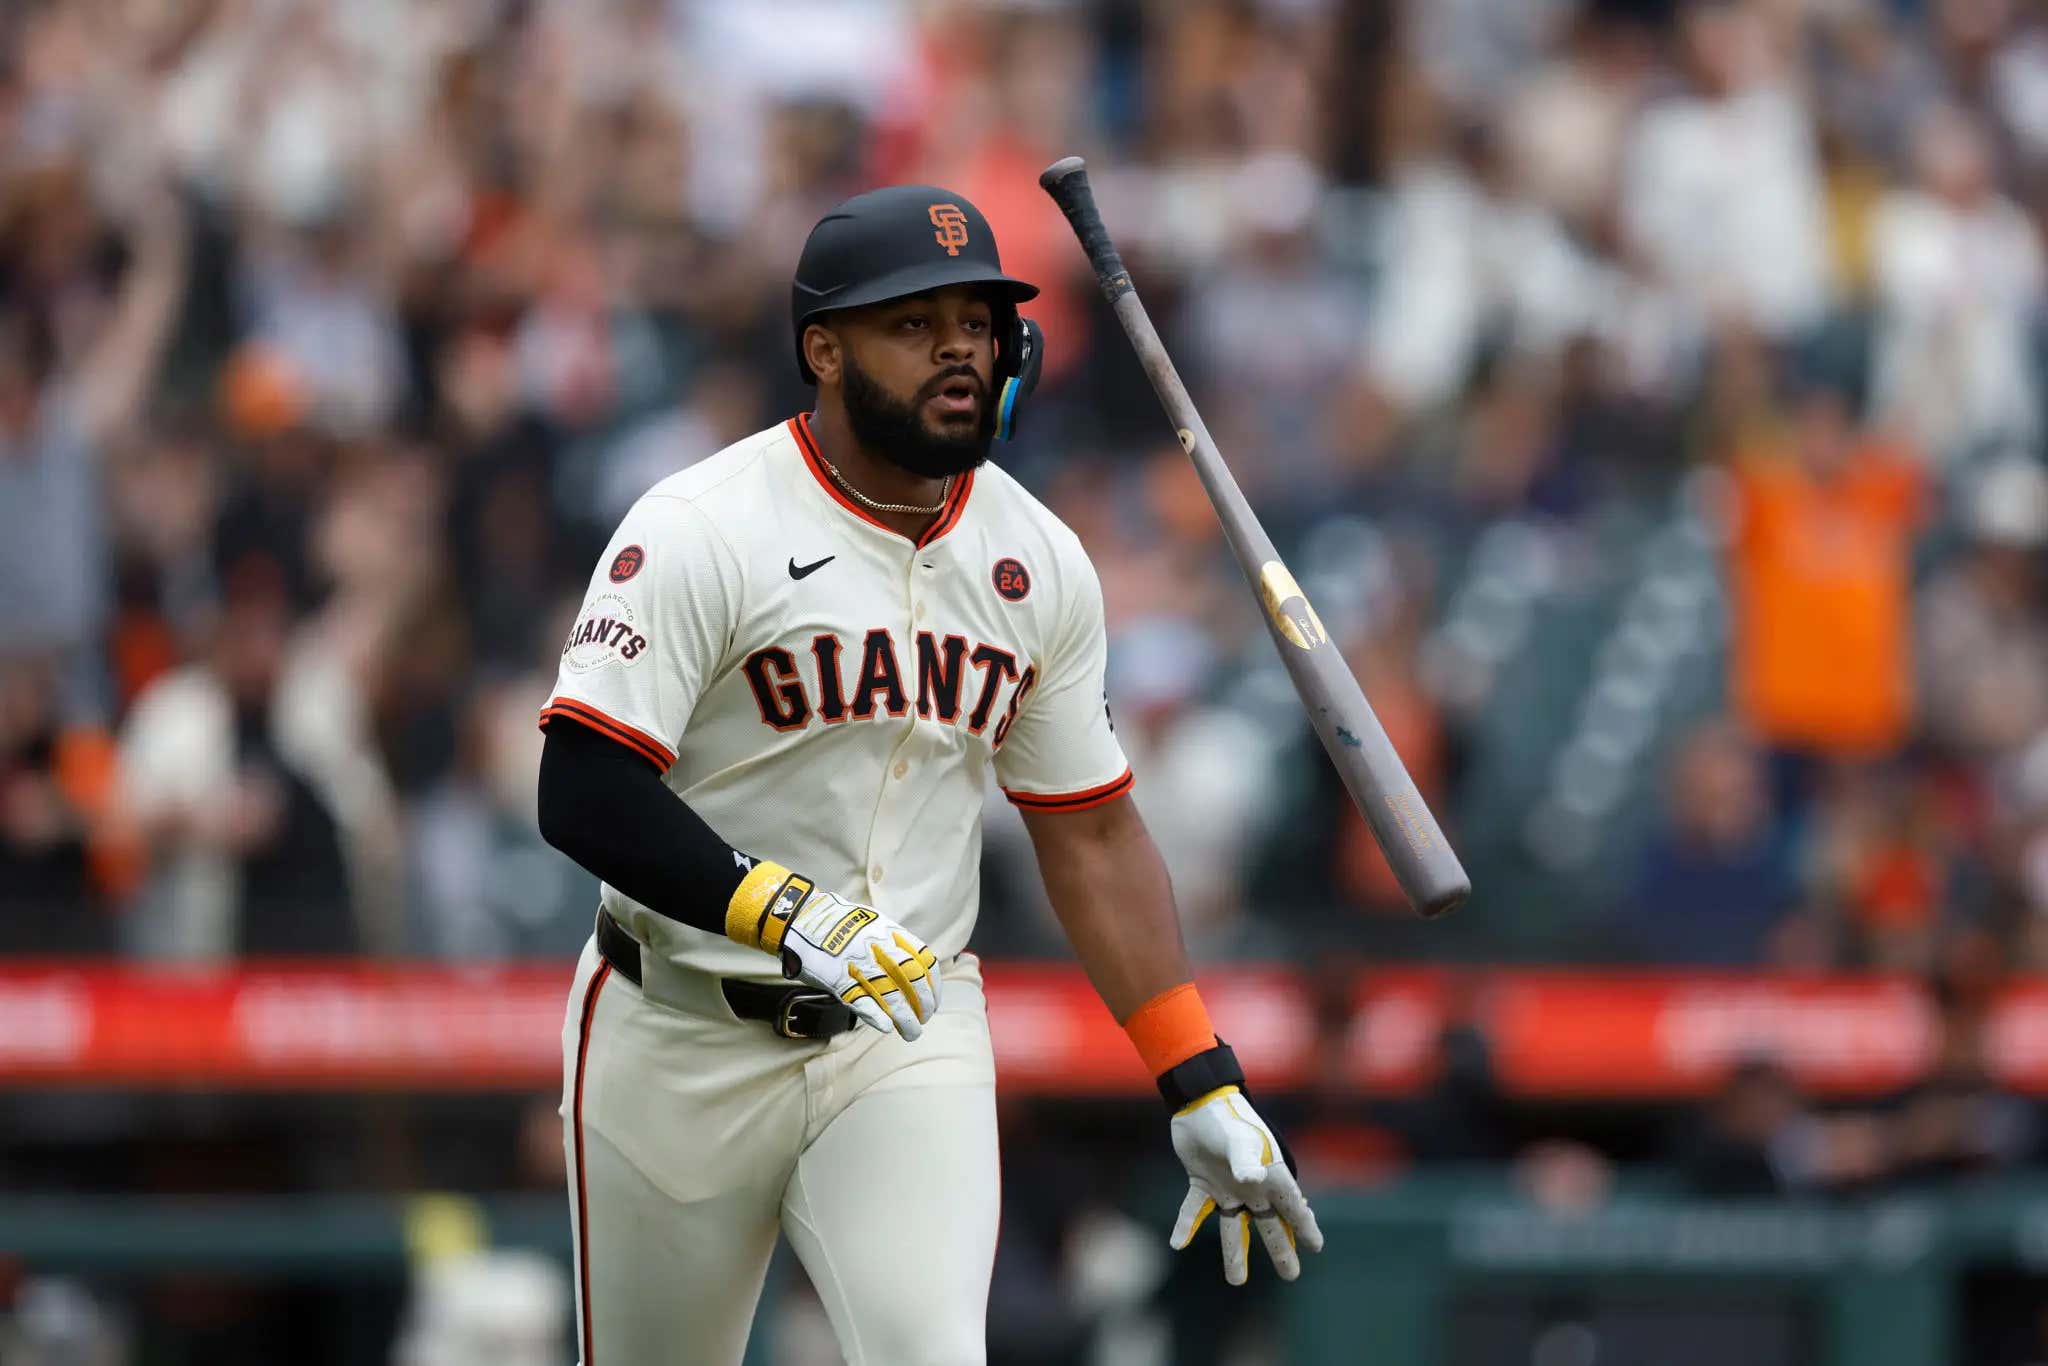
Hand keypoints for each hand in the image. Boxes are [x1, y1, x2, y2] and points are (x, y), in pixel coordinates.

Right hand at [774, 883, 941, 1041]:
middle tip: (926, 1018)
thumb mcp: (871, 921)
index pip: (923, 960)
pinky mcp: (837, 978)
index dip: (933, 984)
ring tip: (913, 1032)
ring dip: (905, 1017)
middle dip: (924, 1002)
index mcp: (888, 931)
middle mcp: (877, 946)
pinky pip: (861, 1000)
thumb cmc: (838, 922)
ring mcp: (857, 963)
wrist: (801, 916)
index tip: (935, 1000)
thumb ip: (891, 940)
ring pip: (890, 994)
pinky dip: (876, 1015)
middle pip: (911, 978)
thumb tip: (913, 962)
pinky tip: (887, 1027)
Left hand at [1168, 1086, 1322, 1284]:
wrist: (1197, 1101)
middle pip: (1268, 1224)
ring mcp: (1226, 1185)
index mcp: (1269, 1175)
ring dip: (1235, 1252)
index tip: (1317, 1246)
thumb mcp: (1239, 1139)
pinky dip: (1186, 1225)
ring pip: (1233, 1226)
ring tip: (1236, 1281)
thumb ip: (1245, 1160)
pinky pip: (1195, 1210)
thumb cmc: (1226, 1117)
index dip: (1305, 1226)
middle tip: (1291, 1275)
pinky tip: (1176, 1243)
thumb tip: (1253, 1179)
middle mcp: (1251, 1185)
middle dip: (1280, 1249)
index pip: (1293, 1206)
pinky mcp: (1201, 1181)